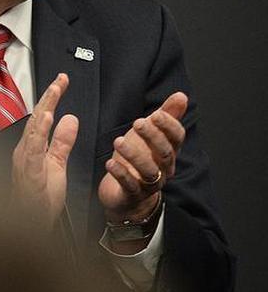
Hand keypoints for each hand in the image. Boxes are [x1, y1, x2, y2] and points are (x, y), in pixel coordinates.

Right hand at [11, 73, 78, 228]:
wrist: (30, 225)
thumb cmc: (40, 198)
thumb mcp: (57, 164)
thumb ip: (63, 141)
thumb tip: (70, 119)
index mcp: (32, 147)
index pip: (43, 117)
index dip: (51, 98)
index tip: (62, 81)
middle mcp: (26, 150)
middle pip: (37, 118)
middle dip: (49, 97)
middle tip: (60, 79)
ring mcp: (25, 161)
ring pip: (34, 130)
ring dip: (44, 110)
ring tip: (54, 93)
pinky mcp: (30, 172)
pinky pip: (34, 150)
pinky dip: (39, 133)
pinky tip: (47, 120)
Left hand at [99, 92, 186, 222]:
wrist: (128, 195)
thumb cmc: (140, 159)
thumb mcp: (150, 134)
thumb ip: (166, 115)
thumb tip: (181, 95)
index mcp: (168, 151)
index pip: (177, 138)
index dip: (169, 126)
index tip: (157, 114)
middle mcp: (163, 168)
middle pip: (165, 153)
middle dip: (153, 137)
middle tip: (138, 123)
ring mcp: (149, 183)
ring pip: (149, 171)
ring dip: (134, 155)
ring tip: (118, 141)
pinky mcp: (132, 194)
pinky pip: (130, 185)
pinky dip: (121, 174)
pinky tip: (110, 163)